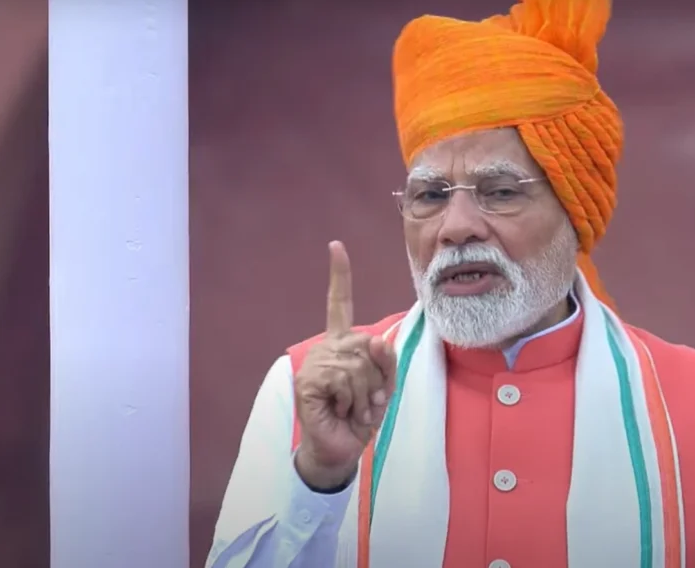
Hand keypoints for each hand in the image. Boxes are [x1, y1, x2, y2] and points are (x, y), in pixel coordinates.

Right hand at [293, 241, 397, 490]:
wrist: (342, 448)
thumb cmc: (362, 416)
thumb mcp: (384, 386)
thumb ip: (386, 361)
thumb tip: (375, 339)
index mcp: (343, 343)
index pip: (340, 304)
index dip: (339, 275)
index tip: (335, 246)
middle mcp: (327, 347)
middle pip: (366, 344)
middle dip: (377, 377)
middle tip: (366, 400)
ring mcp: (315, 363)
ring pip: (357, 365)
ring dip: (365, 394)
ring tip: (354, 408)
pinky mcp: (308, 381)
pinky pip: (344, 379)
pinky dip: (352, 400)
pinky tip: (341, 410)